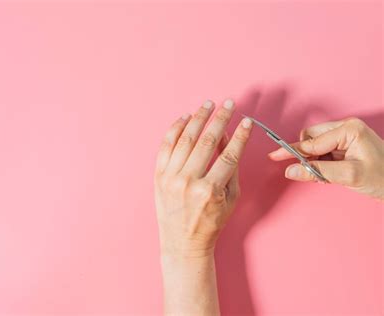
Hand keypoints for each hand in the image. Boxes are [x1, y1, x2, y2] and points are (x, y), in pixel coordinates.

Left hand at [155, 100, 252, 257]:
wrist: (183, 241)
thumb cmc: (211, 222)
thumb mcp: (230, 199)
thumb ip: (231, 168)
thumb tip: (228, 137)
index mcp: (210, 190)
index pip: (229, 154)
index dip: (240, 135)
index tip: (246, 120)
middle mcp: (188, 182)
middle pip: (207, 142)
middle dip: (220, 119)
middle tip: (228, 104)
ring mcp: (170, 178)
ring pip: (185, 139)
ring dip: (198, 119)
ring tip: (207, 105)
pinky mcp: (158, 176)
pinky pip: (165, 146)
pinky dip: (175, 129)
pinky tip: (185, 118)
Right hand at [269, 117, 383, 199]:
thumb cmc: (383, 177)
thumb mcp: (348, 175)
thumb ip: (317, 172)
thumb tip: (291, 171)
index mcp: (349, 129)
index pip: (312, 142)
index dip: (293, 152)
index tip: (275, 156)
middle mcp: (346, 128)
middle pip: (311, 139)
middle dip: (306, 156)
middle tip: (305, 172)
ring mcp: (347, 136)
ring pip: (315, 145)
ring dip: (314, 161)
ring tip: (324, 175)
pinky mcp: (346, 145)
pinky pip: (323, 151)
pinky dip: (321, 163)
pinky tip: (328, 172)